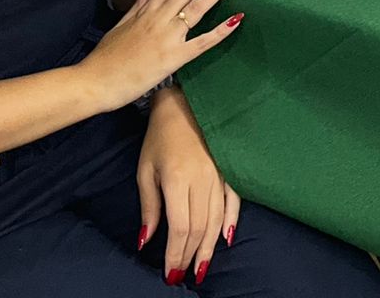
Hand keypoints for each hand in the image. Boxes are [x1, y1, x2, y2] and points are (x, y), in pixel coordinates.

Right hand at [76, 0, 243, 110]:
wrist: (94, 83)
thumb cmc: (104, 58)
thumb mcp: (118, 26)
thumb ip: (135, 7)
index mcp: (145, 11)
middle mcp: (158, 19)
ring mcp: (167, 37)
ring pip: (197, 7)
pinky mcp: (173, 58)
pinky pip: (202, 42)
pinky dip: (221, 30)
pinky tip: (237, 19)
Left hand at [138, 88, 239, 287]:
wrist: (184, 104)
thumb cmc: (159, 137)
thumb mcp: (145, 170)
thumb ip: (149, 207)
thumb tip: (146, 241)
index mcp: (178, 180)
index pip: (181, 227)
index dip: (176, 253)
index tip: (170, 272)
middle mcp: (202, 180)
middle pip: (200, 227)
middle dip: (191, 255)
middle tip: (185, 275)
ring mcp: (219, 174)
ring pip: (217, 218)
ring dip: (210, 246)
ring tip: (202, 266)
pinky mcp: (229, 169)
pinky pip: (234, 200)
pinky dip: (231, 220)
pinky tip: (226, 238)